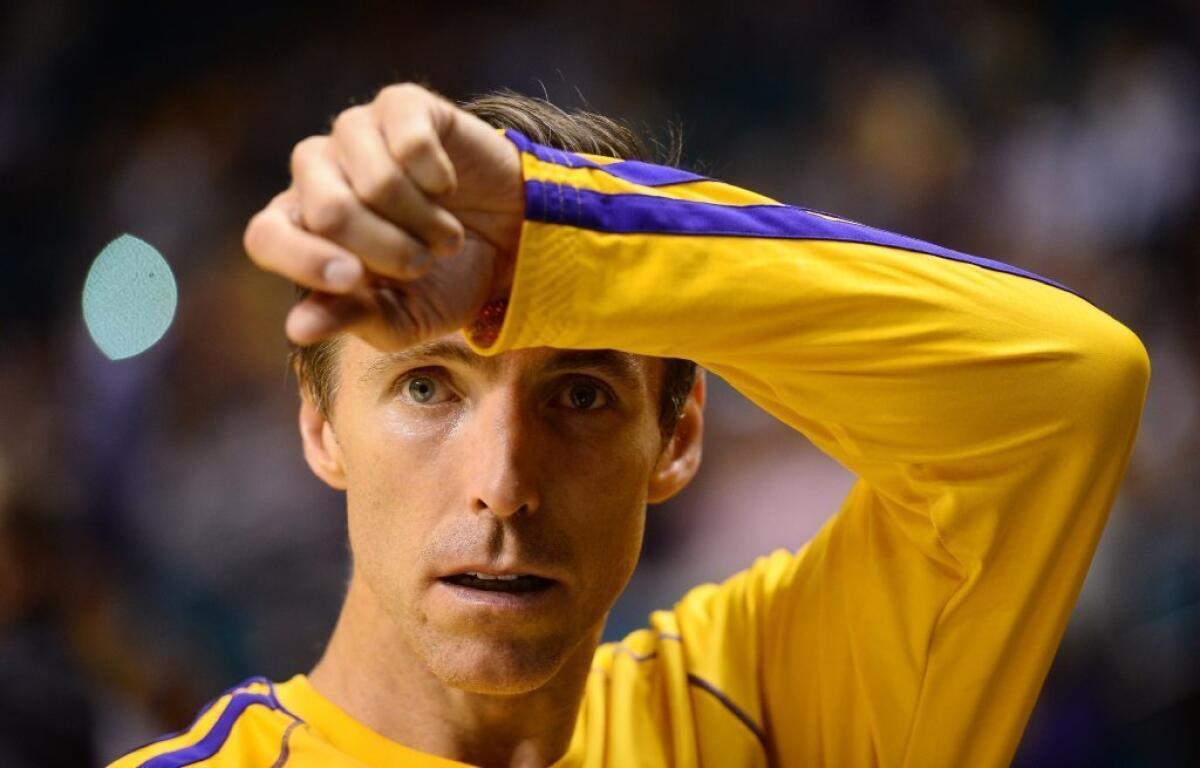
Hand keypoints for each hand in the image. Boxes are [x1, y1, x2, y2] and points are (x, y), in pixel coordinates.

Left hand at [243, 83, 523, 349]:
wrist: (510, 241)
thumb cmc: (445, 282)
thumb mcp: (403, 318)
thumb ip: (353, 319)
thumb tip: (298, 329)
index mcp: (302, 228)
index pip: (265, 236)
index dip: (303, 259)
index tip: (355, 280)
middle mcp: (318, 172)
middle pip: (327, 210)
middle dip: (387, 250)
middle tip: (422, 264)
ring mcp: (356, 132)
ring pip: (374, 179)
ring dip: (423, 221)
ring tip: (445, 236)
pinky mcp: (402, 106)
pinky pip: (409, 140)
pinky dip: (438, 179)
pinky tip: (448, 188)